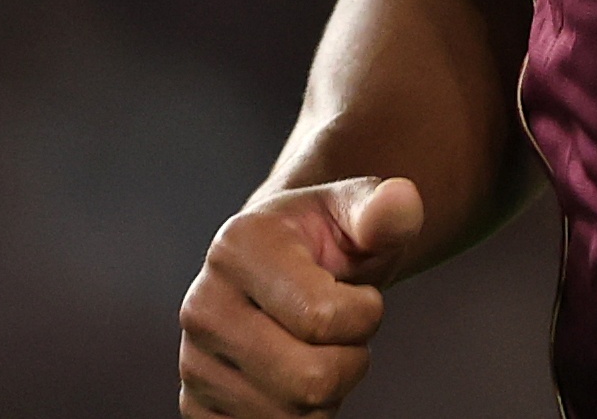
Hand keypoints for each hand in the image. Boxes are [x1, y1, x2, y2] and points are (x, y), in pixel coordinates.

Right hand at [177, 175, 422, 416]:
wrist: (286, 267)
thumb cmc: (330, 239)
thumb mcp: (360, 212)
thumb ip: (387, 210)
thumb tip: (403, 200)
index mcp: (238, 247)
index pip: (324, 318)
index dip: (365, 314)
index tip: (358, 292)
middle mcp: (203, 306)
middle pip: (310, 380)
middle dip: (351, 360)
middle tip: (342, 332)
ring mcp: (193, 361)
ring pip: (293, 418)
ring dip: (327, 392)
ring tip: (315, 348)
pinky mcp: (196, 406)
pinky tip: (293, 378)